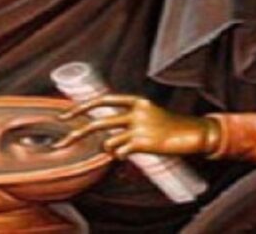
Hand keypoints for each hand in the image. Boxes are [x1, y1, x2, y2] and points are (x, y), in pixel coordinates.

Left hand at [54, 94, 219, 158]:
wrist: (194, 133)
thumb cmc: (170, 127)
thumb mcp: (149, 116)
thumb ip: (128, 122)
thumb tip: (107, 139)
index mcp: (137, 101)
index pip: (103, 100)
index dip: (82, 107)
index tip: (65, 116)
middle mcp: (136, 112)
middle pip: (98, 122)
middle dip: (77, 133)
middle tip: (61, 144)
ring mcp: (140, 127)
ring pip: (108, 142)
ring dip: (109, 150)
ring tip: (119, 150)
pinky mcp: (144, 143)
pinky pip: (120, 153)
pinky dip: (121, 156)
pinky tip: (130, 154)